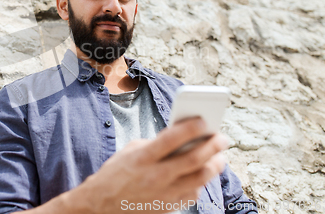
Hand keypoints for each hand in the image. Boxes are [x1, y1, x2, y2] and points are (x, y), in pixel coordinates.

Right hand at [67, 118, 227, 213]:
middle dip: (212, 146)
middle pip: (193, 159)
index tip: (204, 120)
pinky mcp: (168, 206)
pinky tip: (202, 174)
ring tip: (220, 156)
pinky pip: (193, 193)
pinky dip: (201, 182)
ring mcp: (164, 193)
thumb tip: (182, 137)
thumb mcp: (132, 150)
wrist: (102, 204)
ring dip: (214, 165)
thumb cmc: (117, 172)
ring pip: (200, 178)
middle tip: (222, 138)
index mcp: (143, 157)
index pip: (172, 138)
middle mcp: (155, 175)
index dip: (191, 127)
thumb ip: (156, 143)